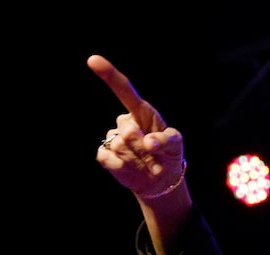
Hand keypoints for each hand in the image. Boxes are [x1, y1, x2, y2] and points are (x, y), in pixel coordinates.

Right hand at [88, 55, 186, 200]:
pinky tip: (131, 169)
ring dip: (137, 161)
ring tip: (147, 164)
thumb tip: (149, 142)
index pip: (124, 89)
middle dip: (143, 149)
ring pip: (119, 147)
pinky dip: (123, 167)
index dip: (109, 74)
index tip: (93, 60)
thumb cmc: (168, 154)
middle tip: (154, 157)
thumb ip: (166, 140)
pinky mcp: (105, 154)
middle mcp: (126, 122)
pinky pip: (108, 158)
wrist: (161, 179)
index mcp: (142, 111)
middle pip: (127, 131)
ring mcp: (114, 137)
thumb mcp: (175, 146)